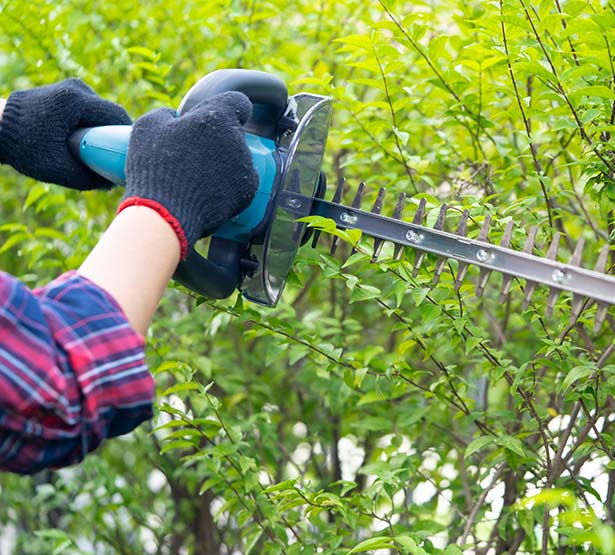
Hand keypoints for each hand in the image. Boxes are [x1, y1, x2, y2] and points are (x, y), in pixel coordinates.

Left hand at [0, 79, 130, 189]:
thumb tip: (112, 183)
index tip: (132, 152)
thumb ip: (87, 178)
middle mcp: (76, 88)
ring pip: (100, 111)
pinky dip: (91, 124)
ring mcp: (70, 88)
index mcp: (75, 101)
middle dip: (115, 134)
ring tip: (97, 149)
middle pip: (110, 113)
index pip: (117, 115)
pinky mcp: (65, 92)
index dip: (128, 134)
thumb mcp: (57, 168)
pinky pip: (89, 109)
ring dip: (102, 129)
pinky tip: (86, 140)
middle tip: (115, 156)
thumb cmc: (24, 147)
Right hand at [118, 91, 258, 258]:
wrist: (166, 212)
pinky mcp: (248, 192)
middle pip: (234, 134)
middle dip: (219, 141)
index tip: (216, 118)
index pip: (238, 102)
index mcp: (217, 116)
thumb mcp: (148, 126)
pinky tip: (209, 192)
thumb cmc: (154, 166)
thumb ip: (167, 114)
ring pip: (239, 159)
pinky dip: (230, 186)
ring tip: (198, 179)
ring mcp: (246, 167)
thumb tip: (176, 118)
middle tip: (194, 156)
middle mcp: (237, 139)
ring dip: (224, 164)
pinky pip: (243, 183)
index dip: (227, 108)